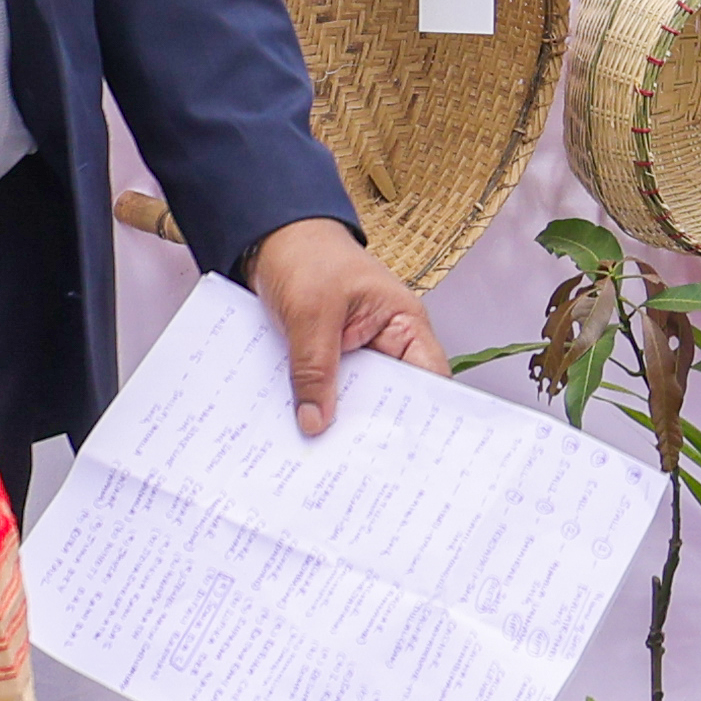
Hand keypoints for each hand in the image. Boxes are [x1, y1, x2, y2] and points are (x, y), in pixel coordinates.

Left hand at [242, 218, 437, 435]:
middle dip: (375, 427)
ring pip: (357, 398)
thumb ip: (314, 368)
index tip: (407, 450)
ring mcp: (359, 352)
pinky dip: (317, 405)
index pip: (429, 379)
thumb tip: (316, 420)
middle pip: (392, 397)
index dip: (424, 416)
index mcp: (403, 323)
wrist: (271, 238)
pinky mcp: (332, 359)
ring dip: (341, 418)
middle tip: (358, 462)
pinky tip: (302, 427)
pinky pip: (330, 390)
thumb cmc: (306, 254)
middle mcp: (388, 342)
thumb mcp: (311, 312)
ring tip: (327, 455)